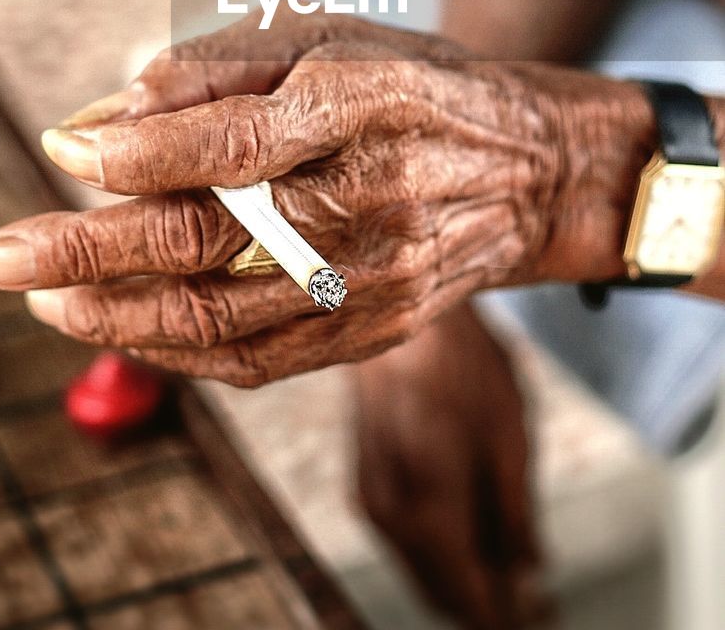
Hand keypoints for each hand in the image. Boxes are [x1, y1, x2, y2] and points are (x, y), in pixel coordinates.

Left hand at [0, 9, 653, 384]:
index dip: (137, 152)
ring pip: (225, 318)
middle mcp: (372, 197)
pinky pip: (260, 360)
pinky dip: (177, 351)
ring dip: (117, 314)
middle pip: (211, 239)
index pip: (233, 141)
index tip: (58, 149)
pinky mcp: (376, 330)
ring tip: (41, 298)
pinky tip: (119, 327)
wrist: (526, 169)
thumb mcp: (326, 32)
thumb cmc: (410, 80)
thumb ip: (216, 65)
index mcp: (363, 102)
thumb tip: (106, 112)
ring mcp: (377, 278)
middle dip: (86, 251)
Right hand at [355, 304, 552, 629]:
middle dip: (486, 600)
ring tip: (512, 562)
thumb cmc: (457, 360)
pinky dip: (439, 546)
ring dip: (463, 575)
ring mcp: (372, 497)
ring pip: (421, 566)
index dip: (505, 616)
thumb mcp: (509, 435)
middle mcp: (391, 515)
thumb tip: (531, 572)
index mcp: (431, 509)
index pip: (470, 597)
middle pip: (441, 591)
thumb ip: (518, 513)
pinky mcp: (365, 477)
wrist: (397, 308)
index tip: (541, 617)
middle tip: (533, 596)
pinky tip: (473, 527)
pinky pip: (406, 536)